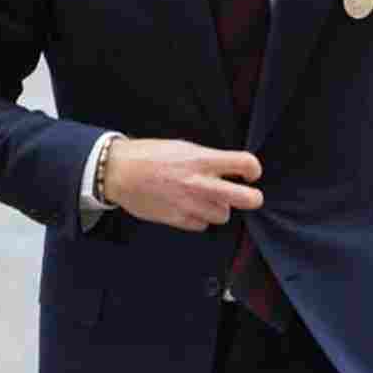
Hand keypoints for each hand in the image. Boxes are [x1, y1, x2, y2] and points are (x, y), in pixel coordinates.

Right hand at [104, 138, 262, 230]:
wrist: (119, 172)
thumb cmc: (148, 156)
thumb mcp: (181, 147)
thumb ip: (207, 159)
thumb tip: (227, 168)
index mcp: (201, 160)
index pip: (245, 164)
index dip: (253, 169)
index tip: (250, 173)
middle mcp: (200, 184)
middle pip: (246, 198)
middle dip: (252, 198)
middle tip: (249, 196)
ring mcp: (190, 204)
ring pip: (224, 215)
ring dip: (219, 208)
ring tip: (205, 199)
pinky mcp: (178, 220)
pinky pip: (202, 225)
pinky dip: (199, 218)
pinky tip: (188, 207)